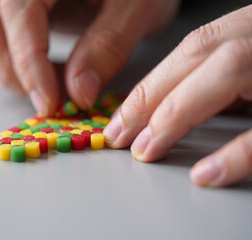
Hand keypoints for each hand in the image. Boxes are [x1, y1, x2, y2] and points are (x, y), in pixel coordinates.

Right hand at [0, 0, 178, 115]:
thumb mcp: (138, 7)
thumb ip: (108, 45)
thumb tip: (78, 93)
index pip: (19, 12)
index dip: (30, 63)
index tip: (48, 103)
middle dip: (15, 72)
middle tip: (54, 99)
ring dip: (10, 69)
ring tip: (55, 83)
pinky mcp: (9, 7)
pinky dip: (10, 62)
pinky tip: (46, 70)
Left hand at [104, 5, 251, 186]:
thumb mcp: (251, 68)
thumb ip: (221, 82)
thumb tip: (180, 108)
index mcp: (250, 28)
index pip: (190, 49)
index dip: (149, 86)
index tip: (118, 121)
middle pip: (200, 53)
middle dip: (151, 98)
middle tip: (119, 137)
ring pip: (227, 70)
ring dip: (177, 113)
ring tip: (147, 150)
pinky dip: (237, 152)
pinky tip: (206, 174)